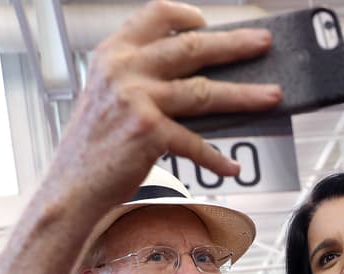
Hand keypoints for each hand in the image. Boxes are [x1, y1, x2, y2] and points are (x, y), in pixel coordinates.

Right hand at [48, 1, 281, 212]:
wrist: (71, 186)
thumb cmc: (91, 146)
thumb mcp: (106, 95)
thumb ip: (138, 76)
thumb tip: (193, 78)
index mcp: (113, 54)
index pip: (155, 15)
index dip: (186, 15)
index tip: (209, 22)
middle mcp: (124, 69)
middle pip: (192, 47)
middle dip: (235, 44)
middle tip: (263, 43)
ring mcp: (137, 99)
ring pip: (204, 91)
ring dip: (244, 95)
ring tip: (272, 95)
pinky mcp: (149, 132)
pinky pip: (195, 143)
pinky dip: (216, 159)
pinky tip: (231, 167)